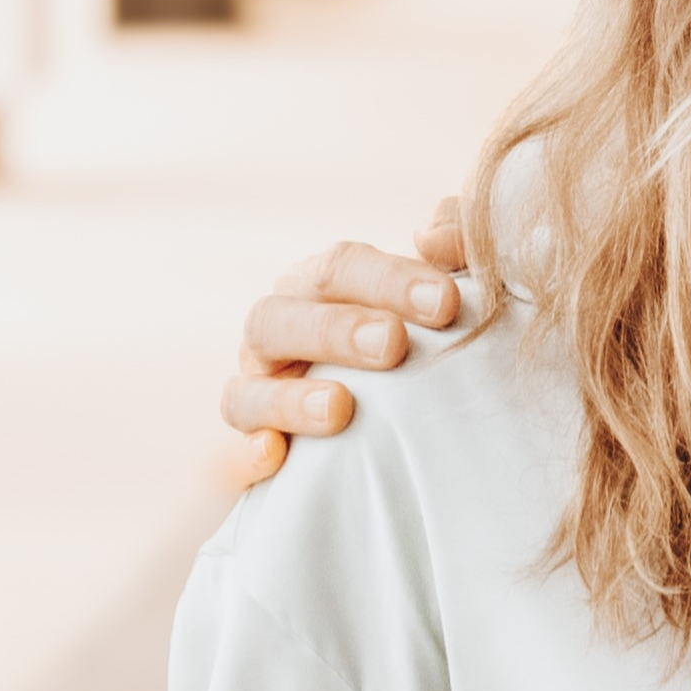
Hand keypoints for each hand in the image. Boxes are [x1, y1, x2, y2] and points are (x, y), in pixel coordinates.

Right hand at [217, 202, 471, 488]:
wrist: (402, 429)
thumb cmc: (428, 342)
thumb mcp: (445, 297)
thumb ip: (454, 251)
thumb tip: (433, 234)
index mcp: (320, 288)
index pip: (339, 267)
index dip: (389, 280)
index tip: (445, 302)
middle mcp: (280, 334)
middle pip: (279, 318)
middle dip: (337, 330)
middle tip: (394, 344)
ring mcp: (260, 395)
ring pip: (245, 388)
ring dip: (291, 398)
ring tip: (341, 408)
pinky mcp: (255, 454)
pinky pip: (236, 455)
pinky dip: (249, 453)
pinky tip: (276, 454)